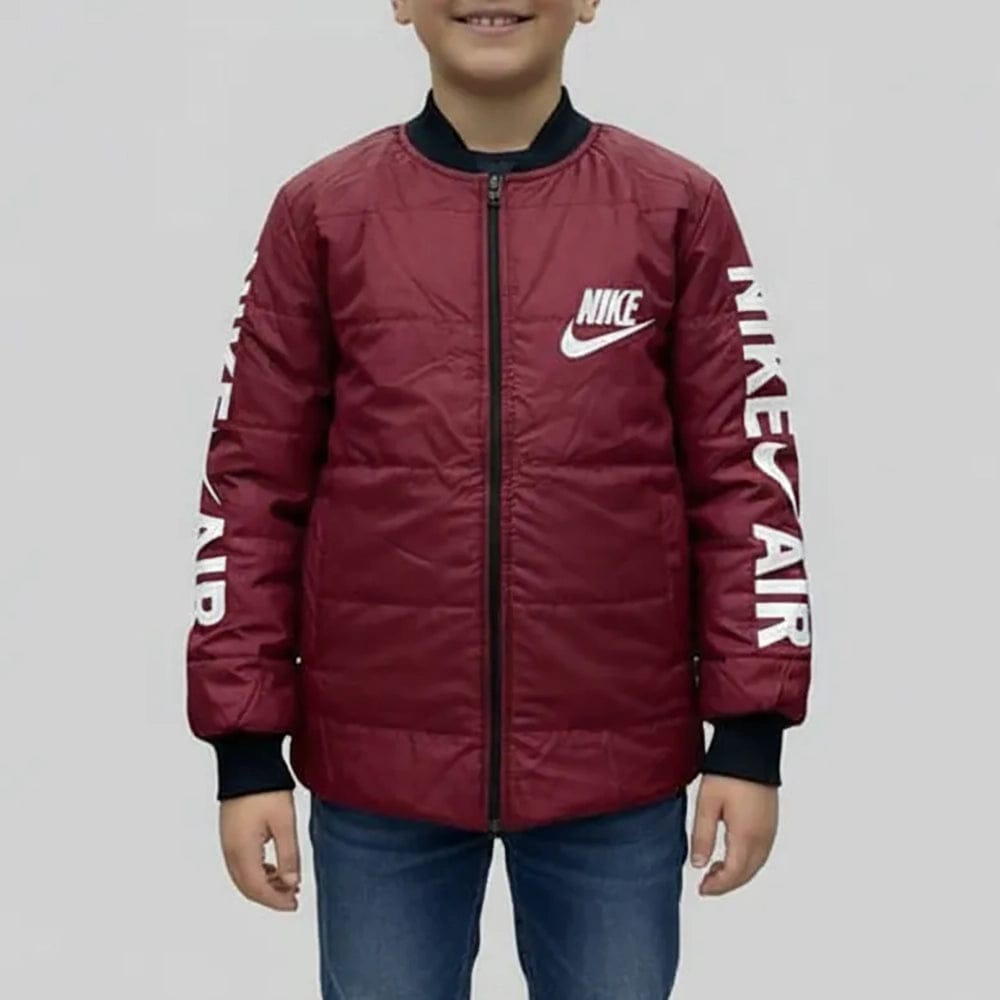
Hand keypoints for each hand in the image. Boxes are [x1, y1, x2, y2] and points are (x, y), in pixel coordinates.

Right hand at [219, 789, 301, 910]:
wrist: (246, 764)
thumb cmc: (266, 790)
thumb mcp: (284, 823)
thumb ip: (288, 855)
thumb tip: (291, 883)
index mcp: (242, 851)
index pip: (257, 889)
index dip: (276, 901)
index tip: (293, 904)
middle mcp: (230, 851)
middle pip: (248, 887)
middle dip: (270, 896)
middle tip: (292, 898)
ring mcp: (227, 843)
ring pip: (243, 877)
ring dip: (264, 885)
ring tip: (287, 883)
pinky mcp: (230, 834)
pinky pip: (240, 864)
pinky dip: (257, 872)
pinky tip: (273, 869)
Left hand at [689, 774, 777, 895]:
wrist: (751, 750)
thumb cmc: (728, 774)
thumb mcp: (707, 805)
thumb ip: (702, 836)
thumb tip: (698, 865)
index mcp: (746, 836)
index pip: (734, 874)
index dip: (718, 886)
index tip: (703, 889)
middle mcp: (763, 838)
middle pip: (747, 874)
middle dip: (727, 884)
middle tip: (707, 884)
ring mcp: (770, 830)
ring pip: (756, 865)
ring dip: (738, 874)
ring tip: (715, 871)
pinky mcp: (771, 822)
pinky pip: (761, 853)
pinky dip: (747, 862)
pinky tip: (733, 855)